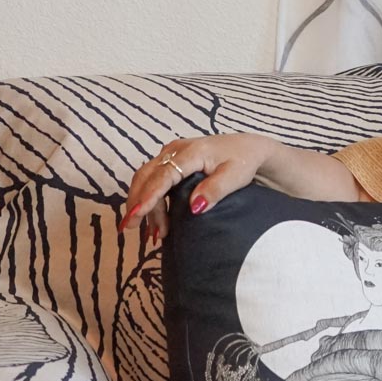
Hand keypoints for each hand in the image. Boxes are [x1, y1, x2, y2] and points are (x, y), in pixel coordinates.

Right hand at [120, 134, 275, 242]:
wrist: (250, 148)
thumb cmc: (244, 162)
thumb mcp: (235, 177)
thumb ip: (215, 190)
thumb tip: (195, 207)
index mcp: (191, 153)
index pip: (163, 176)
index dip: (149, 197)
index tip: (136, 215)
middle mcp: (175, 150)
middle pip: (146, 176)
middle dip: (137, 202)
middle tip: (132, 228)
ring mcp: (172, 153)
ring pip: (146, 178)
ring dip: (144, 203)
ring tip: (154, 232)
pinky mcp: (172, 160)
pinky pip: (153, 178)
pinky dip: (149, 198)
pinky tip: (155, 219)